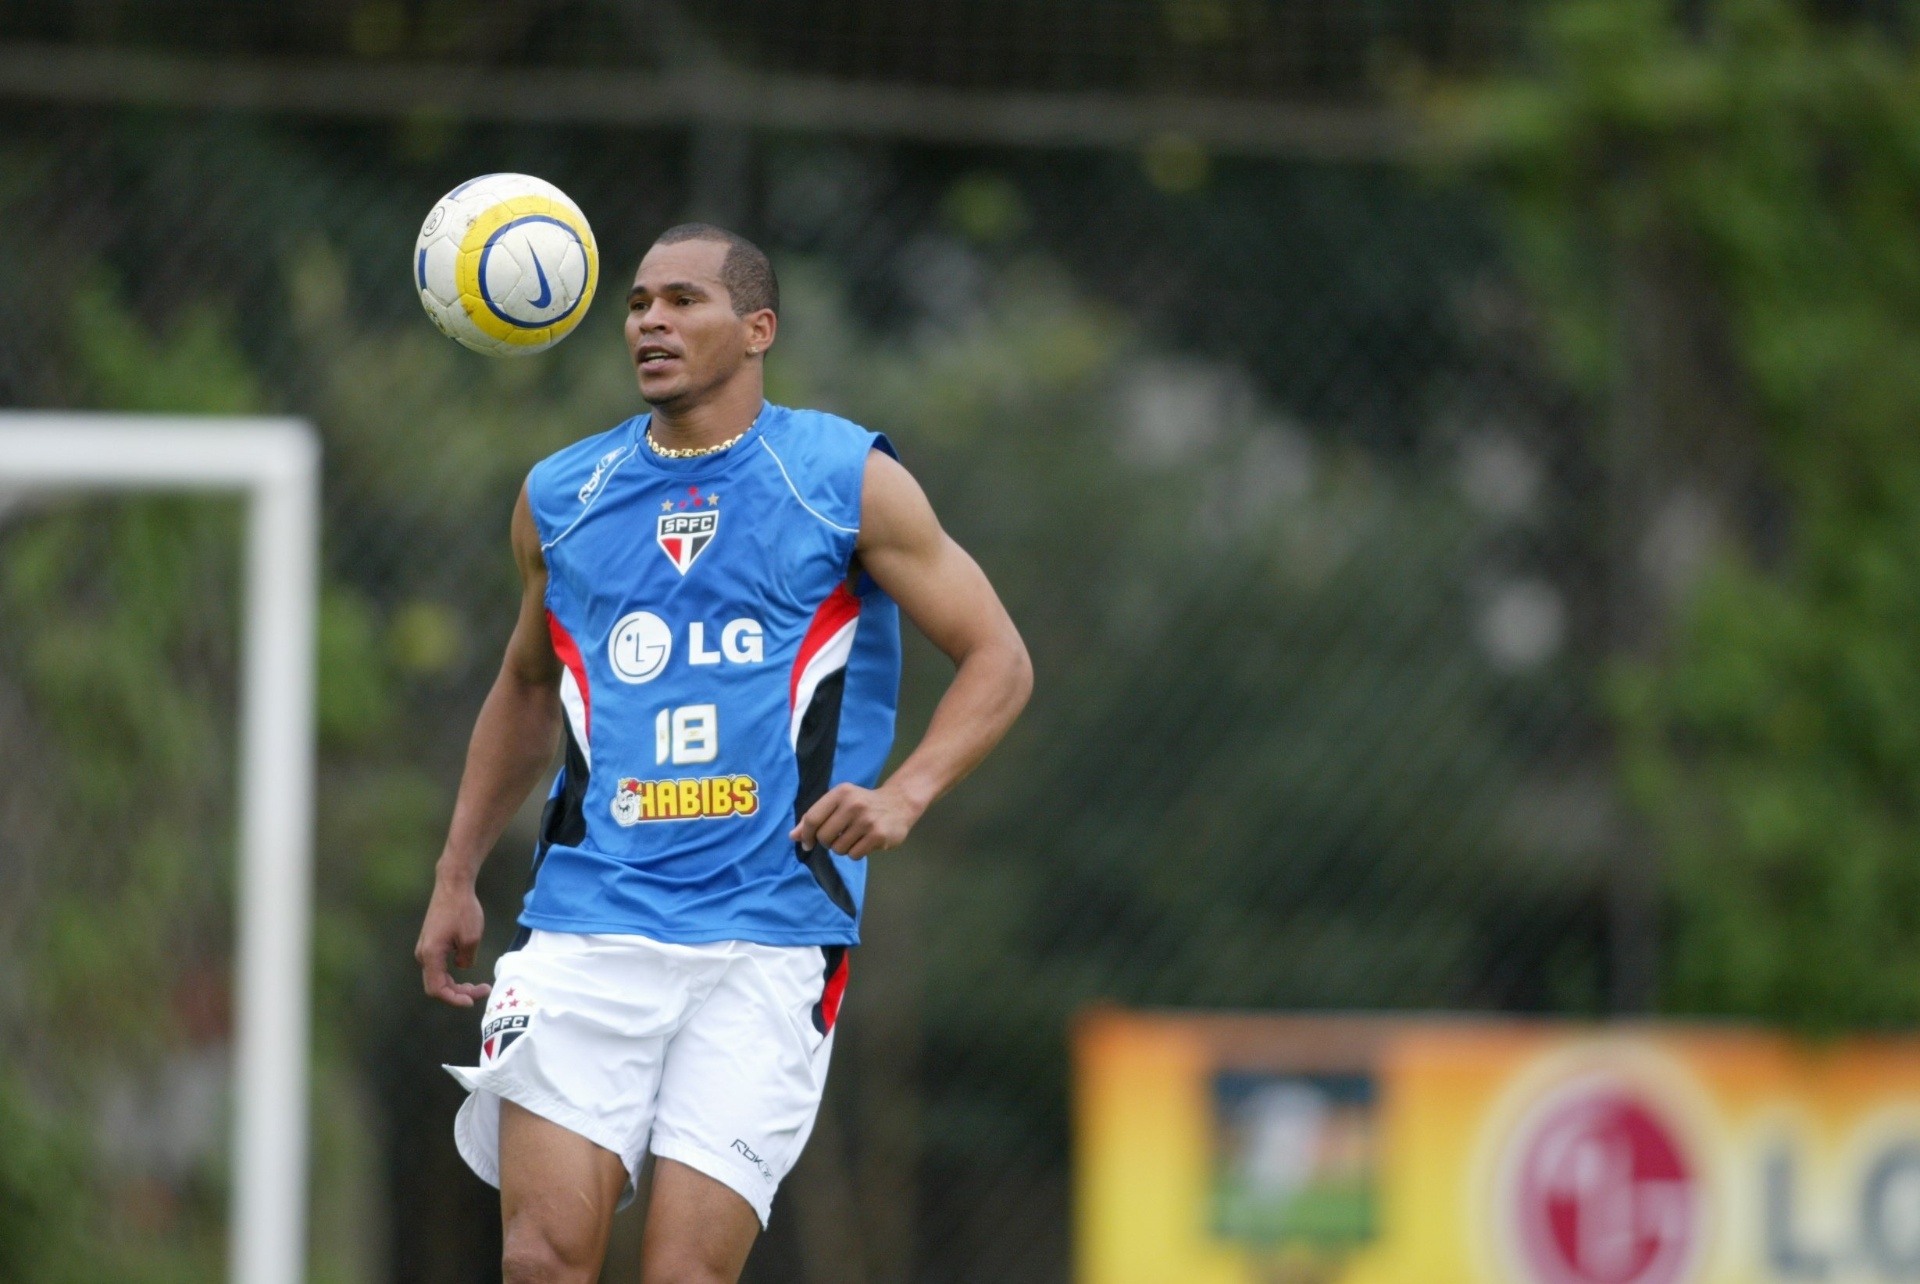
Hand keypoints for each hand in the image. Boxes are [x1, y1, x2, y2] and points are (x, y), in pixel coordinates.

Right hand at [415, 875, 491, 1006]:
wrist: (453, 885)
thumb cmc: (463, 909)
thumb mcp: (471, 938)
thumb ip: (466, 959)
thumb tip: (461, 967)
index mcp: (431, 955)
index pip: (438, 989)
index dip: (455, 999)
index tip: (472, 1000)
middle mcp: (423, 954)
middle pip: (437, 986)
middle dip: (458, 993)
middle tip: (481, 991)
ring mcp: (425, 948)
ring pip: (437, 976)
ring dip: (455, 984)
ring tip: (477, 985)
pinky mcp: (430, 942)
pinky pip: (438, 965)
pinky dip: (451, 972)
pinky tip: (466, 968)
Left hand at [790, 782, 923, 859]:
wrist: (899, 803)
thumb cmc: (863, 803)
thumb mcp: (839, 802)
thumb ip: (815, 817)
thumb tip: (793, 837)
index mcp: (841, 793)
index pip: (812, 818)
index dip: (806, 835)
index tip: (807, 843)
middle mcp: (853, 805)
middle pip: (824, 837)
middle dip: (827, 842)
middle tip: (838, 836)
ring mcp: (867, 821)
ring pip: (838, 849)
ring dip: (842, 848)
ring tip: (854, 837)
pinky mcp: (878, 836)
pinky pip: (854, 855)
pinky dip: (855, 852)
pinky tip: (865, 841)